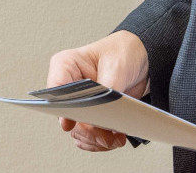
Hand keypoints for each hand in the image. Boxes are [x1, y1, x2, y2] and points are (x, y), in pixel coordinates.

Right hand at [45, 30, 149, 151]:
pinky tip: (114, 138)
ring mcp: (77, 103)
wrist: (140, 59)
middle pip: (66, 116)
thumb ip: (106, 91)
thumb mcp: (116, 66)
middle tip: (105, 137)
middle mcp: (67, 86)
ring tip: (114, 139)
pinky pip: (87, 136)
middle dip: (87, 131)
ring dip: (95, 140)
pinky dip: (100, 141)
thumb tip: (101, 117)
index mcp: (66, 65)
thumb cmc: (122, 53)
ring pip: (76, 131)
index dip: (61, 109)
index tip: (72, 123)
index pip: (54, 90)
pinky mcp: (89, 114)